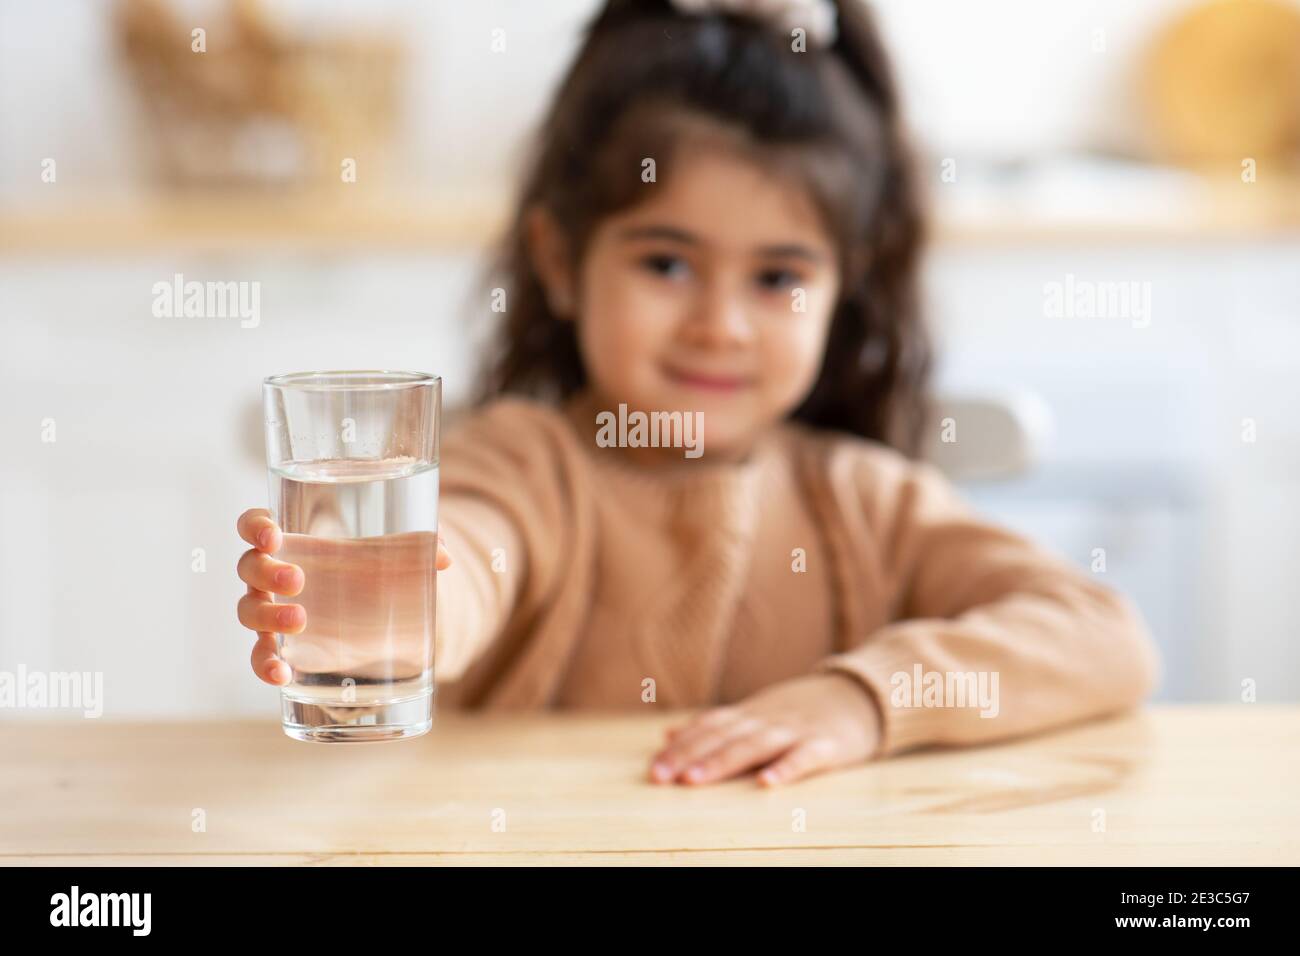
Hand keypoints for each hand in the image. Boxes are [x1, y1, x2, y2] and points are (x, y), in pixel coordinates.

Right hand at [234, 508, 451, 685]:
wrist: (374, 614)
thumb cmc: (370, 571)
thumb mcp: (393, 555)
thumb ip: (418, 548)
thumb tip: (444, 555)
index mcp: (291, 543)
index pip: (254, 525)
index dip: (254, 527)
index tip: (273, 535)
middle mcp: (271, 577)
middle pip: (249, 568)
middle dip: (267, 573)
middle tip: (298, 580)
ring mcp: (271, 613)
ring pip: (248, 611)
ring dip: (267, 617)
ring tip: (299, 621)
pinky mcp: (281, 649)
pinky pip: (259, 657)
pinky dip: (264, 666)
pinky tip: (282, 674)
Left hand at [648, 672, 882, 786]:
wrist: (859, 694)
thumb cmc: (800, 710)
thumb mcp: (754, 712)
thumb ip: (713, 725)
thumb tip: (667, 734)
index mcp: (749, 715)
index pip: (708, 727)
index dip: (680, 746)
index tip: (653, 767)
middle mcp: (767, 720)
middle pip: (723, 736)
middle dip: (689, 756)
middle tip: (659, 776)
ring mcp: (796, 730)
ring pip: (754, 745)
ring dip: (722, 761)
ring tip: (694, 780)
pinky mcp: (827, 745)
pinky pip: (805, 757)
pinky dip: (786, 768)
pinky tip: (767, 784)